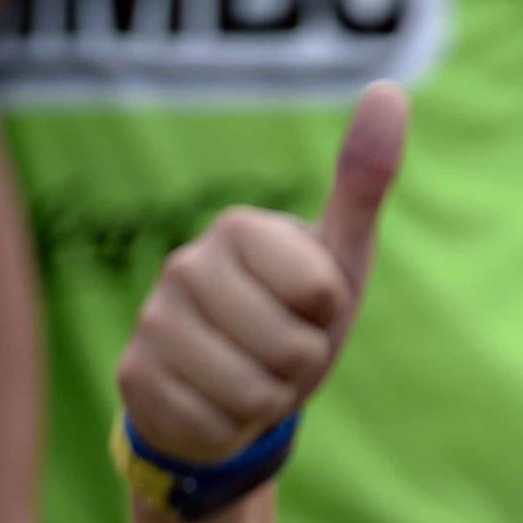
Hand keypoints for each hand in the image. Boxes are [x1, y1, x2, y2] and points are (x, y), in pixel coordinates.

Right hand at [117, 82, 407, 465]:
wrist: (223, 391)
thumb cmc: (290, 319)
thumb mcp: (338, 261)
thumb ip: (363, 185)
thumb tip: (389, 92)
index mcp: (240, 229)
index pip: (320, 294)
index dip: (326, 319)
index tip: (307, 311)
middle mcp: (185, 264)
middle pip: (290, 350)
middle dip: (298, 369)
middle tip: (277, 356)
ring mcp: (153, 321)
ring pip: (251, 395)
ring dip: (265, 403)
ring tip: (248, 379)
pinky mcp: (133, 376)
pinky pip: (213, 426)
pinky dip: (228, 431)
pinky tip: (213, 406)